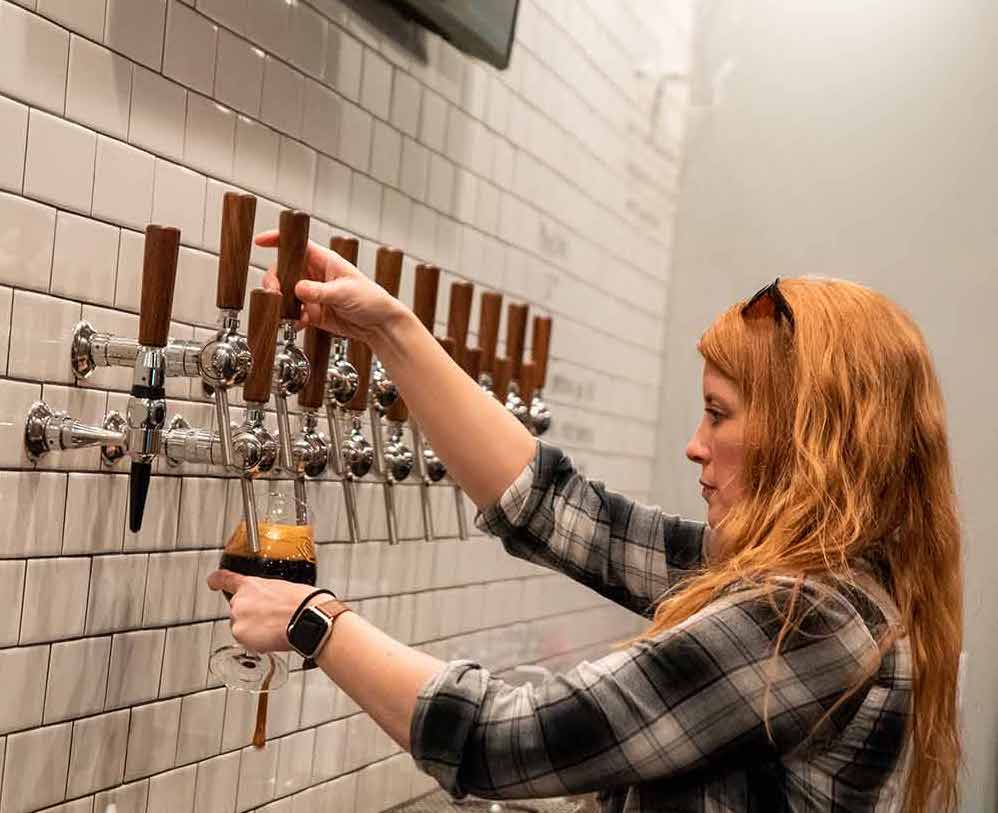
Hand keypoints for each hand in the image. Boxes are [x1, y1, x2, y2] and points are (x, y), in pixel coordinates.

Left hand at [207, 569, 316, 652]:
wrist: (307, 618)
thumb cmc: (302, 603)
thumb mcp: (284, 588)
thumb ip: (268, 594)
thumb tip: (270, 603)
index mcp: (251, 585)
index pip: (225, 579)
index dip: (216, 580)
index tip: (212, 581)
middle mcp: (239, 602)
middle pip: (238, 610)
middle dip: (251, 615)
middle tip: (271, 619)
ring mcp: (238, 620)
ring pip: (241, 627)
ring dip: (254, 629)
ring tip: (275, 628)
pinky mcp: (241, 636)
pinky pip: (247, 641)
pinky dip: (257, 642)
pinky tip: (273, 638)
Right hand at [255, 231, 406, 344]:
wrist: (380, 325)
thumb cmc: (371, 300)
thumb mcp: (345, 292)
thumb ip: (320, 292)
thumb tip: (297, 289)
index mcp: (324, 260)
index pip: (297, 244)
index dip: (278, 239)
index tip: (261, 241)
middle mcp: (315, 275)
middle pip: (283, 271)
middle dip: (274, 282)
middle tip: (276, 294)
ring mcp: (312, 294)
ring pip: (285, 294)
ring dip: (282, 304)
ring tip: (289, 313)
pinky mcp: (313, 312)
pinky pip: (294, 314)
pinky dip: (292, 320)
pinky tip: (299, 325)